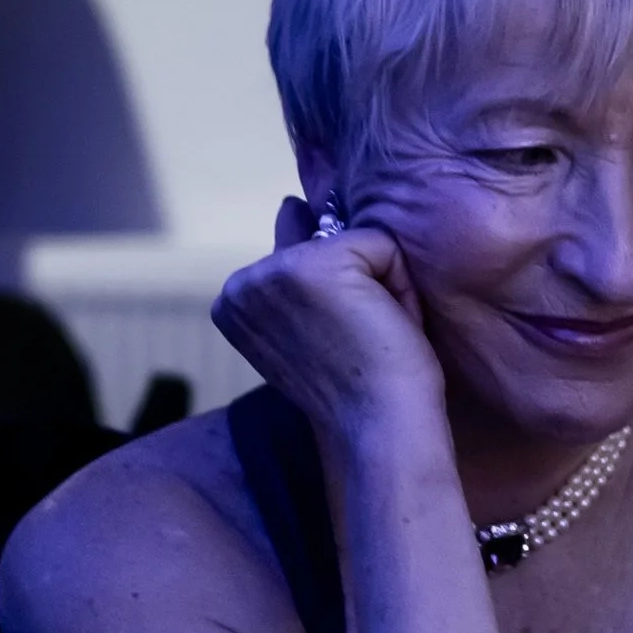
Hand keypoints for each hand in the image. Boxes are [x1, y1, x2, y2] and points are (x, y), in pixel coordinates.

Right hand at [213, 197, 452, 456]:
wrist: (380, 430)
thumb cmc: (359, 389)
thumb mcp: (315, 325)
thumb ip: (297, 269)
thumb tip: (290, 202)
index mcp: (232, 300)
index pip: (300, 257)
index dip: (338, 300)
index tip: (336, 348)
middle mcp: (241, 282)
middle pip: (330, 244)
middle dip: (361, 287)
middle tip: (359, 344)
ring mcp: (273, 271)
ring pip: (357, 243)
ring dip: (382, 287)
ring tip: (373, 336)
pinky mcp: (316, 264)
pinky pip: (382, 246)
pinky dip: (400, 287)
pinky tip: (385, 327)